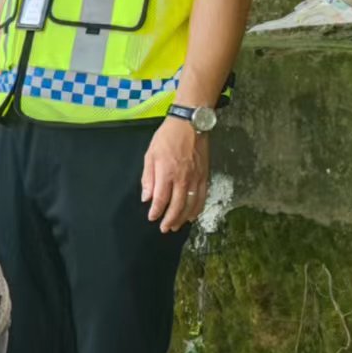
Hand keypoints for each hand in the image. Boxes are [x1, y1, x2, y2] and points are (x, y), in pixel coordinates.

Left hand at [142, 116, 207, 232]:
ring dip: (184, 217)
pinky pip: (203, 196)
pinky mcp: (205, 175)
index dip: (156, 211)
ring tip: (177, 225)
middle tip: (165, 228)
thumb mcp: (150, 155)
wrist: (190, 124)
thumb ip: (148, 178)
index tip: (152, 218)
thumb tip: (146, 197)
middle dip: (170, 219)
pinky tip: (192, 215)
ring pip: (191, 204)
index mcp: (167, 173)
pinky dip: (198, 208)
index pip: (161, 199)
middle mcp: (183, 178)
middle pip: (177, 206)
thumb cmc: (167, 137)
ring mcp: (196, 178)